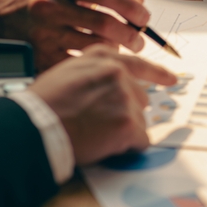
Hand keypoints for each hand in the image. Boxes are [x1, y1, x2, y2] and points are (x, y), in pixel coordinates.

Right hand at [0, 0, 149, 70]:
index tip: (144, 17)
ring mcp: (44, 33)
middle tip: (139, 41)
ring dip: (116, 51)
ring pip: (94, 46)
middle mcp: (49, 5)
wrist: (2, 19)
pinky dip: (95, 64)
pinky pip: (80, 63)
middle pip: (103, 23)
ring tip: (121, 50)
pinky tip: (100, 61)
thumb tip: (139, 1)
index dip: (131, 7)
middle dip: (130, 34)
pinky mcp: (41, 56)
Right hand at [27, 45, 176, 164]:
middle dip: (125, 113)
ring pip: (139, 121)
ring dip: (122, 131)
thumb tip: (109, 87)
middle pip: (139, 98)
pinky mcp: (128, 124)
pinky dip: (127, 147)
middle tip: (101, 124)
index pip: (137, 63)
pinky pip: (140, 141)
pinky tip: (105, 145)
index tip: (171, 79)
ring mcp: (125, 98)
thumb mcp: (66, 73)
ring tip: (95, 133)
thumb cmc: (42, 105)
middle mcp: (117, 73)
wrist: (35, 126)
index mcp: (102, 59)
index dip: (157, 73)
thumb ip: (94, 74)